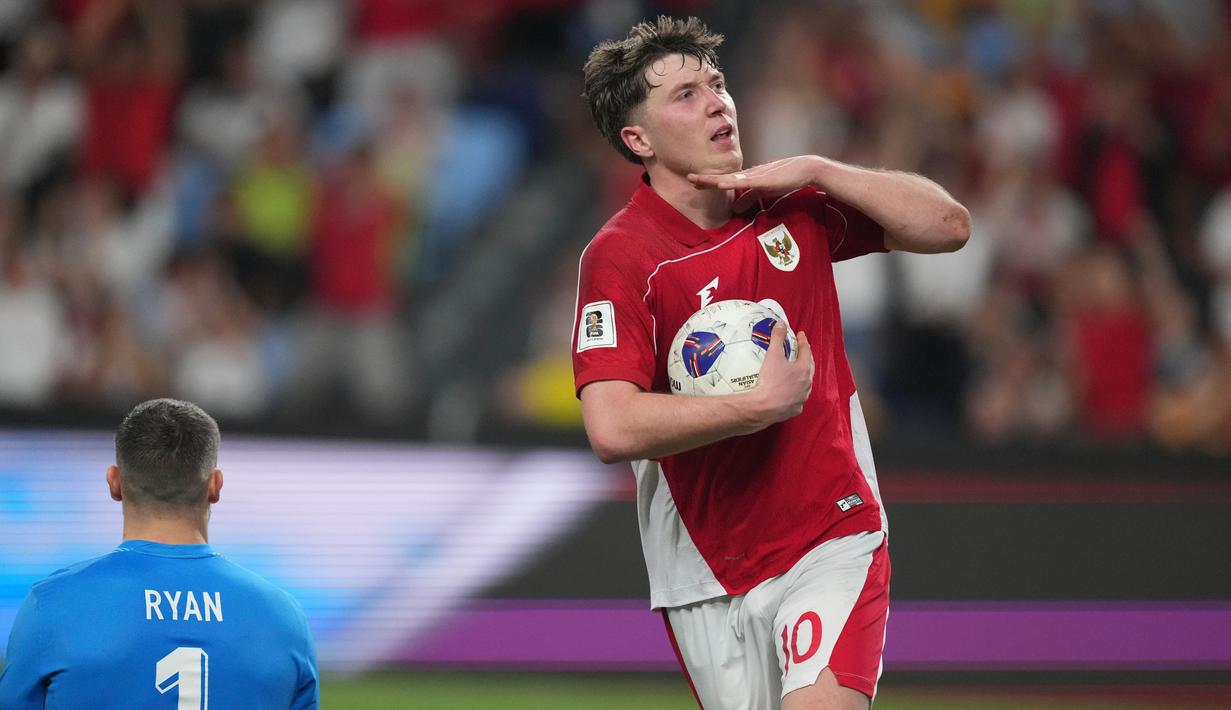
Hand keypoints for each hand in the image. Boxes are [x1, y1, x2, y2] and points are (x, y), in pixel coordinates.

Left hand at [688, 156, 822, 211]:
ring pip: (728, 178)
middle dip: (705, 179)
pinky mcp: (761, 179)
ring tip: (696, 180)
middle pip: (722, 178)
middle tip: (688, 178)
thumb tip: (734, 208)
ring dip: (712, 180)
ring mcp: (753, 176)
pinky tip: (719, 183)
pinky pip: (743, 182)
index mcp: (747, 179)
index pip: (724, 180)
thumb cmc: (785, 178)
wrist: (804, 170)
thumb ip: (748, 198)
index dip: (710, 182)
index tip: (695, 183)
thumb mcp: (763, 191)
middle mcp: (747, 175)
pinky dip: (730, 182)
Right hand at [747, 323, 812, 428]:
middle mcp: (806, 384)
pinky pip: (798, 398)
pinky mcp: (795, 409)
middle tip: (802, 351)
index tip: (801, 335)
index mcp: (803, 369)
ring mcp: (801, 397)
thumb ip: (777, 338)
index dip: (803, 341)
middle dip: (806, 358)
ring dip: (803, 376)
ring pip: (806, 384)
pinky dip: (796, 393)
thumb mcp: (772, 355)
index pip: (806, 351)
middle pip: (809, 367)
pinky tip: (790, 392)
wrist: (763, 407)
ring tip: (797, 372)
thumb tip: (780, 325)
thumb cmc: (770, 381)